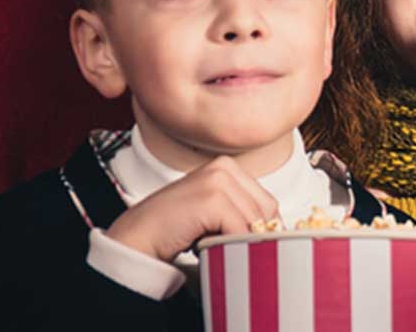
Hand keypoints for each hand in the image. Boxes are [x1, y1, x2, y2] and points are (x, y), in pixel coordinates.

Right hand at [104, 156, 278, 261]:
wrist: (137, 238)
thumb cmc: (174, 229)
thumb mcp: (215, 213)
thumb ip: (242, 212)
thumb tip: (278, 229)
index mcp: (228, 167)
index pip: (268, 204)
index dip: (259, 229)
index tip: (242, 243)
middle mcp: (225, 168)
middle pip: (267, 212)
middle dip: (250, 235)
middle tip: (221, 244)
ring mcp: (218, 180)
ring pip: (255, 223)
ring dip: (236, 242)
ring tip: (207, 241)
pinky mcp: (212, 198)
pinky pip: (241, 232)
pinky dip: (228, 247)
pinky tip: (202, 244)